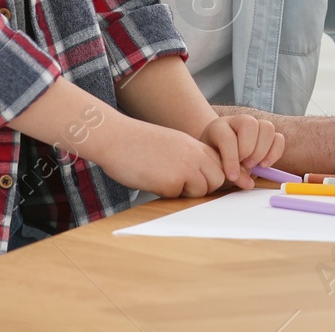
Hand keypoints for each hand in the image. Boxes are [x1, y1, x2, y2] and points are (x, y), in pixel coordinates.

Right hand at [97, 120, 226, 197]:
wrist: (114, 137)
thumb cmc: (136, 142)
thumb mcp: (171, 143)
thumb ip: (188, 156)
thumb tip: (198, 177)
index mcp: (194, 144)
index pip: (220, 163)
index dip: (212, 175)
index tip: (199, 181)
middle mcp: (194, 154)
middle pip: (218, 178)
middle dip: (204, 187)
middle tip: (182, 185)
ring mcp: (185, 167)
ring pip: (203, 190)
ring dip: (187, 192)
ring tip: (165, 181)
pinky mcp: (172, 182)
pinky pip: (178, 196)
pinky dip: (167, 194)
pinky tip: (152, 181)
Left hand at [202, 115, 284, 188]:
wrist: (218, 156)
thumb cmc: (216, 162)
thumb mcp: (217, 168)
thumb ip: (232, 174)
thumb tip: (249, 183)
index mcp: (219, 127)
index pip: (227, 138)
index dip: (231, 158)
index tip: (232, 176)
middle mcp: (238, 121)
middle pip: (250, 124)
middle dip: (249, 149)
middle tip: (245, 165)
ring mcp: (255, 125)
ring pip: (267, 127)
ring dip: (263, 150)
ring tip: (255, 165)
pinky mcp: (267, 135)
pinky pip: (279, 138)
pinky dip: (275, 152)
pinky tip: (265, 165)